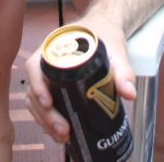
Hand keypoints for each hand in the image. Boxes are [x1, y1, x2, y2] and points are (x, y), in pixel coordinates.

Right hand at [25, 16, 135, 143]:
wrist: (105, 29)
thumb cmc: (104, 35)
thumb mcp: (115, 50)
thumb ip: (123, 71)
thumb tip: (129, 94)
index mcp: (53, 48)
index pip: (35, 67)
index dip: (38, 86)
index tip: (48, 103)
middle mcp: (45, 62)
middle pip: (34, 90)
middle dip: (45, 114)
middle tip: (63, 129)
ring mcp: (48, 75)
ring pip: (36, 101)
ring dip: (45, 121)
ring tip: (63, 135)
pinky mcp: (54, 86)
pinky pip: (43, 104)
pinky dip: (48, 119)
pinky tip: (60, 132)